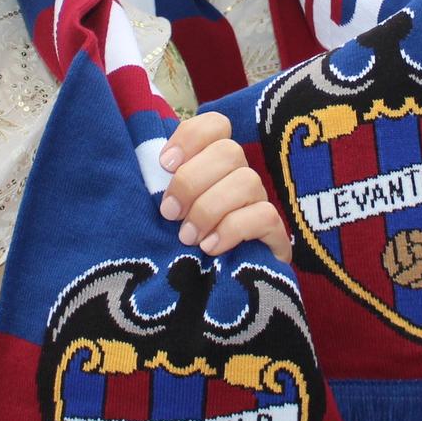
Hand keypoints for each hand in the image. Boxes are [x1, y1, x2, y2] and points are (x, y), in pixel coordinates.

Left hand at [157, 111, 289, 261]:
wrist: (215, 295)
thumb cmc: (183, 247)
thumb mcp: (168, 213)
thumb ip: (160, 189)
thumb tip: (146, 168)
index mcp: (213, 165)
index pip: (216, 125)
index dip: (191, 137)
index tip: (164, 165)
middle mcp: (240, 177)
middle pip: (229, 151)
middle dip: (192, 181)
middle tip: (169, 213)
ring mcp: (260, 203)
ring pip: (247, 181)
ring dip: (209, 209)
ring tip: (187, 237)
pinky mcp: (275, 234)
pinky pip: (264, 216)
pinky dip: (232, 229)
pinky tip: (211, 248)